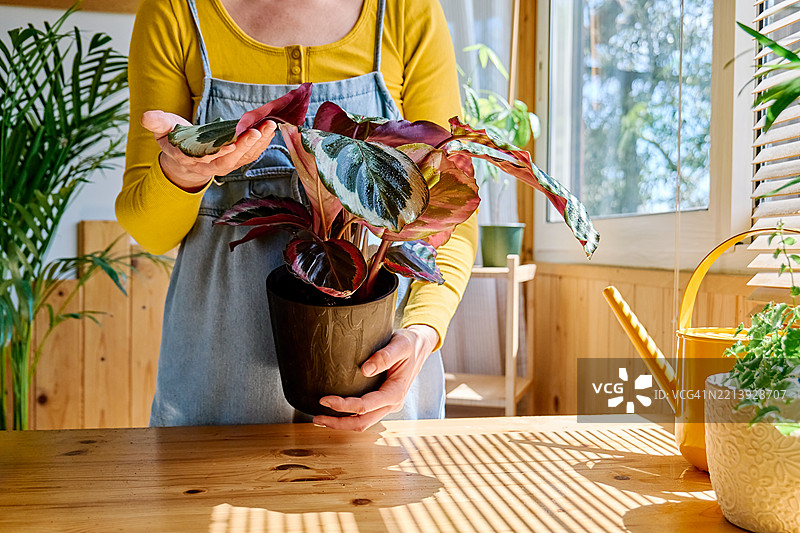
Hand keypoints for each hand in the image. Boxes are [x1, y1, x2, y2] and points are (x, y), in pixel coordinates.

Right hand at [141, 110, 276, 191]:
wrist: (183, 159)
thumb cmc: (174, 140)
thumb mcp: (162, 130)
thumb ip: (156, 123)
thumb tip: (146, 117)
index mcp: (191, 159)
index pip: (206, 158)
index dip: (219, 152)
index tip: (231, 143)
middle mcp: (210, 166)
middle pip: (230, 160)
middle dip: (245, 146)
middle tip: (258, 130)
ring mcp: (225, 165)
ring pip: (244, 158)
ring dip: (259, 143)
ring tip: (270, 126)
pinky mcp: (236, 161)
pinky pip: (251, 156)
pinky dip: (262, 144)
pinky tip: (270, 131)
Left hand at [313, 324, 439, 430]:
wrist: (420, 347)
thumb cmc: (410, 344)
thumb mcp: (401, 344)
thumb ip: (385, 356)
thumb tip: (365, 369)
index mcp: (396, 392)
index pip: (366, 406)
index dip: (344, 406)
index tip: (324, 400)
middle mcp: (392, 403)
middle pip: (362, 422)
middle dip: (338, 423)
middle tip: (317, 418)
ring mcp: (387, 405)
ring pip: (363, 423)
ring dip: (342, 423)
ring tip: (320, 420)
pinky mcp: (382, 402)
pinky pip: (365, 416)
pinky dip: (348, 417)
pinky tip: (335, 413)